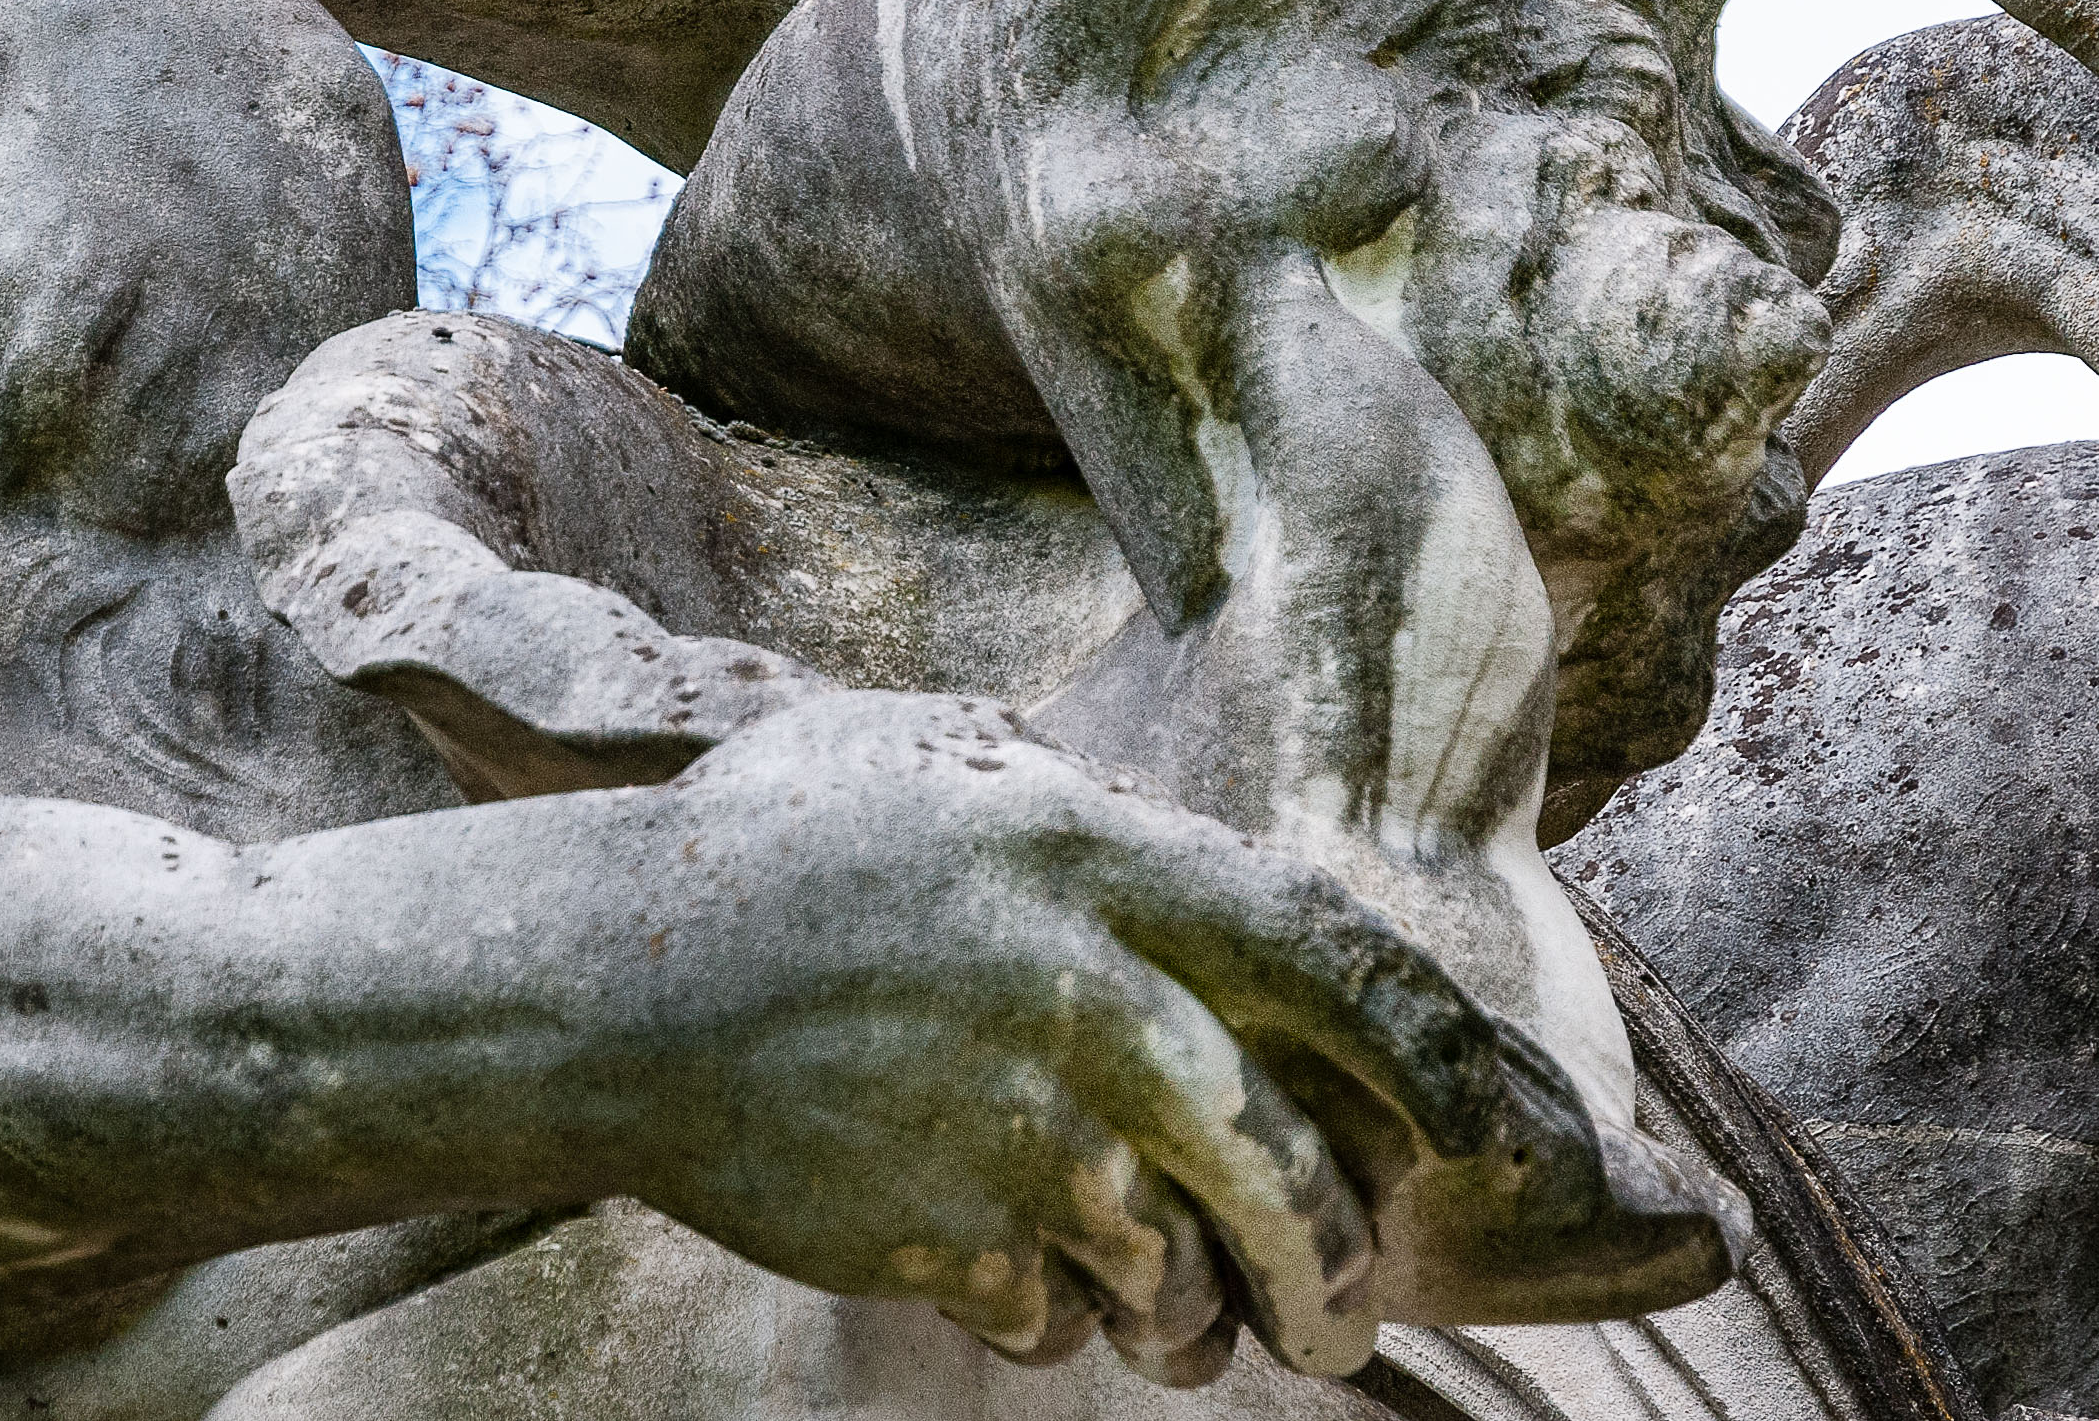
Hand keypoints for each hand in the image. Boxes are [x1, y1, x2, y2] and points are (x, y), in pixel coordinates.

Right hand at [621, 690, 1718, 1379]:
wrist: (604, 980)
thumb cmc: (780, 858)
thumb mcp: (948, 773)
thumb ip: (1095, 830)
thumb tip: (1240, 894)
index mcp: (1095, 860)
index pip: (1339, 963)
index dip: (1441, 1062)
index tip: (1493, 1136)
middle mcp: (1085, 992)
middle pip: (1296, 1178)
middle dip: (1337, 1276)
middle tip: (1336, 1316)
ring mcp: (1015, 1125)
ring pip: (1188, 1279)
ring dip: (1193, 1324)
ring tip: (1172, 1322)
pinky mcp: (946, 1234)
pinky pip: (1063, 1324)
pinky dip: (1053, 1324)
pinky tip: (998, 1272)